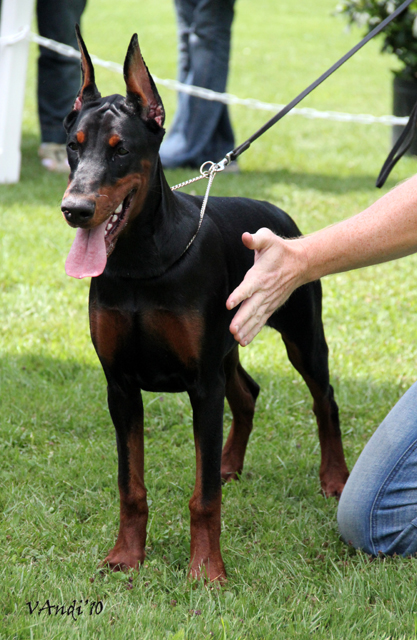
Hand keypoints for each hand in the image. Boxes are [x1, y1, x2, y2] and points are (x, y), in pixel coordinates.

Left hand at [226, 228, 306, 345]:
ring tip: (236, 338)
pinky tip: (243, 341)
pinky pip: (261, 321)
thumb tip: (245, 237)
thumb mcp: (268, 239)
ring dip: (246, 328)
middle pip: (252, 307)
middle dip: (242, 319)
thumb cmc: (279, 249)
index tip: (229, 304)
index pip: (249, 287)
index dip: (239, 295)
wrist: (301, 263)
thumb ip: (256, 239)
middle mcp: (265, 291)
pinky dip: (253, 331)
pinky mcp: (271, 306)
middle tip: (232, 330)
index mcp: (260, 275)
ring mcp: (269, 300)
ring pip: (256, 317)